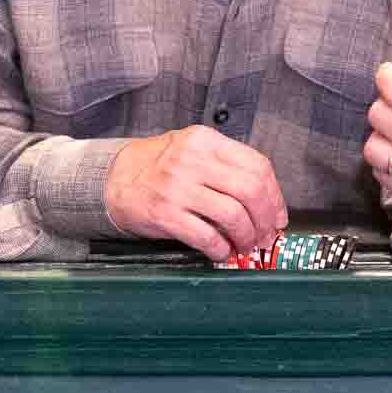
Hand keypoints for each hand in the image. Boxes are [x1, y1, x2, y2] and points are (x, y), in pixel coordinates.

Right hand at [104, 126, 286, 261]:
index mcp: (205, 140)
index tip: (278, 215)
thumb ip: (226, 166)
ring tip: (245, 245)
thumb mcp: (192, 150)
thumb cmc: (159, 166)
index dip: (275, 196)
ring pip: (232, 215)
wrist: (113, 178)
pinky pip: (205, 236)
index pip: (257, 165)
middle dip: (265, 220)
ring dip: (246, 237)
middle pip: (250, 190)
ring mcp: (176, 186)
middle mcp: (192, 159)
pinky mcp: (164, 213)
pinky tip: (222, 251)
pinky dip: (221, 249)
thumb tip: (268, 202)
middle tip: (266, 236)